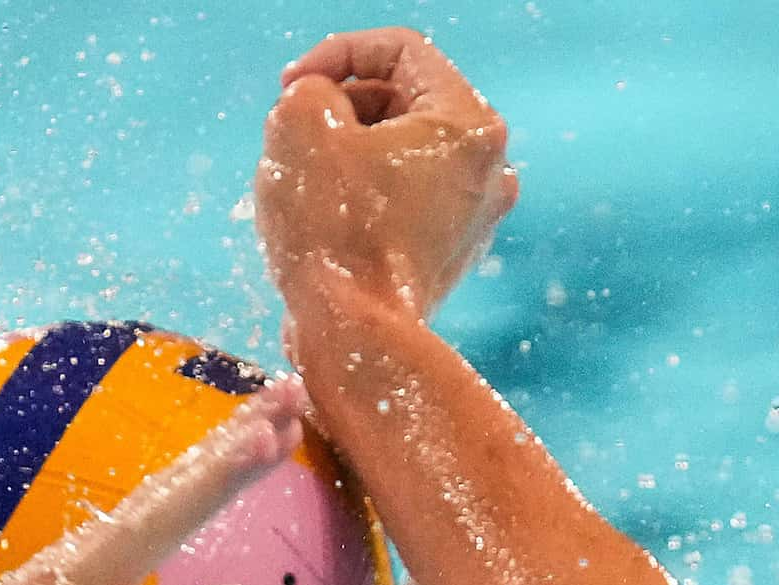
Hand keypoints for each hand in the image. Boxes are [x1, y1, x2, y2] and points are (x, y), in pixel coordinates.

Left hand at [0, 381, 307, 584]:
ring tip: (289, 401)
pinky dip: (202, 466)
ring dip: (220, 450)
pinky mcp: (76, 557)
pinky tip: (258, 429)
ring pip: (154, 498)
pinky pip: (150, 503)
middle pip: (142, 528)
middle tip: (277, 432)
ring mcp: (65, 566)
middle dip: (208, 482)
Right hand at [256, 29, 518, 324]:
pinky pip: (402, 204)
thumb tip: (316, 105)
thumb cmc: (332, 232)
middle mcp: (489, 166)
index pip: (400, 51)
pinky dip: (363, 201)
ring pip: (400, 156)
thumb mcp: (299, 125)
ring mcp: (474, 216)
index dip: (336, 54)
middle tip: (292, 136)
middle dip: (341, 110)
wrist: (356, 339)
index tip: (290, 88)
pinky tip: (324, 228)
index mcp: (468, 123)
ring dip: (347, 157)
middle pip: (403, 103)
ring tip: (301, 184)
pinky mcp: (450, 257)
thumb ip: (307, 90)